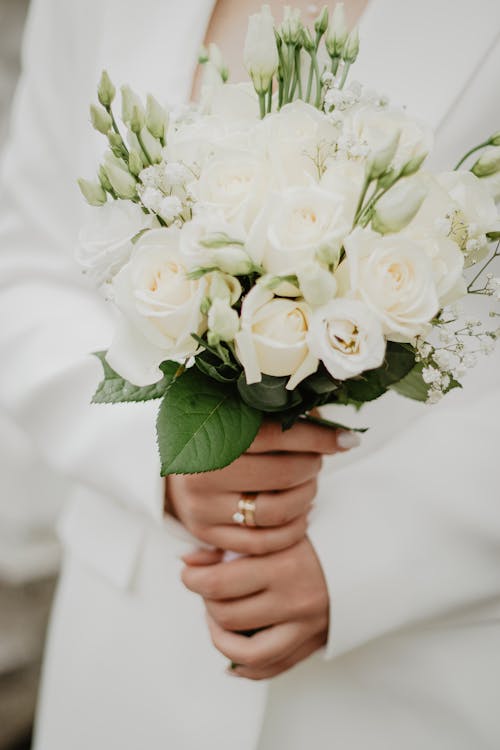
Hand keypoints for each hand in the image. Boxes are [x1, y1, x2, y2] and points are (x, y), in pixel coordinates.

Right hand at [167, 420, 356, 555]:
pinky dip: (292, 529)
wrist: (172, 466)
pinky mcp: (208, 535)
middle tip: (318, 460)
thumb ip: (277, 414)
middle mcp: (201, 473)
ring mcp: (203, 508)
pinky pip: (264, 543)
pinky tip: (300, 512)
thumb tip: (331, 422)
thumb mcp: (236, 414)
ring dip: (306, 497)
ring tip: (309, 484)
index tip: (346, 440)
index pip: (277, 436)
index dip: (317, 437)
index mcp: (209, 433)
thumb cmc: (214, 433)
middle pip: (282, 476)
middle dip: (312, 466)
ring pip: (277, 512)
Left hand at [181, 537, 328, 679]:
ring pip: (244, 652)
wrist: (371, 553)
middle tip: (207, 587)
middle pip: (226, 616)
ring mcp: (305, 627)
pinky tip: (233, 649)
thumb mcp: (277, 530)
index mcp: (283, 565)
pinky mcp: (313, 644)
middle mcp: (294, 600)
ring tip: (217, 618)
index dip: (192, 578)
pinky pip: (269, 668)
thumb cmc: (320, 534)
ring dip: (220, 636)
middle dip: (206, 602)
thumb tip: (187, 561)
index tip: (189, 571)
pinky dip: (243, 666)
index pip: (218, 583)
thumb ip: (233, 542)